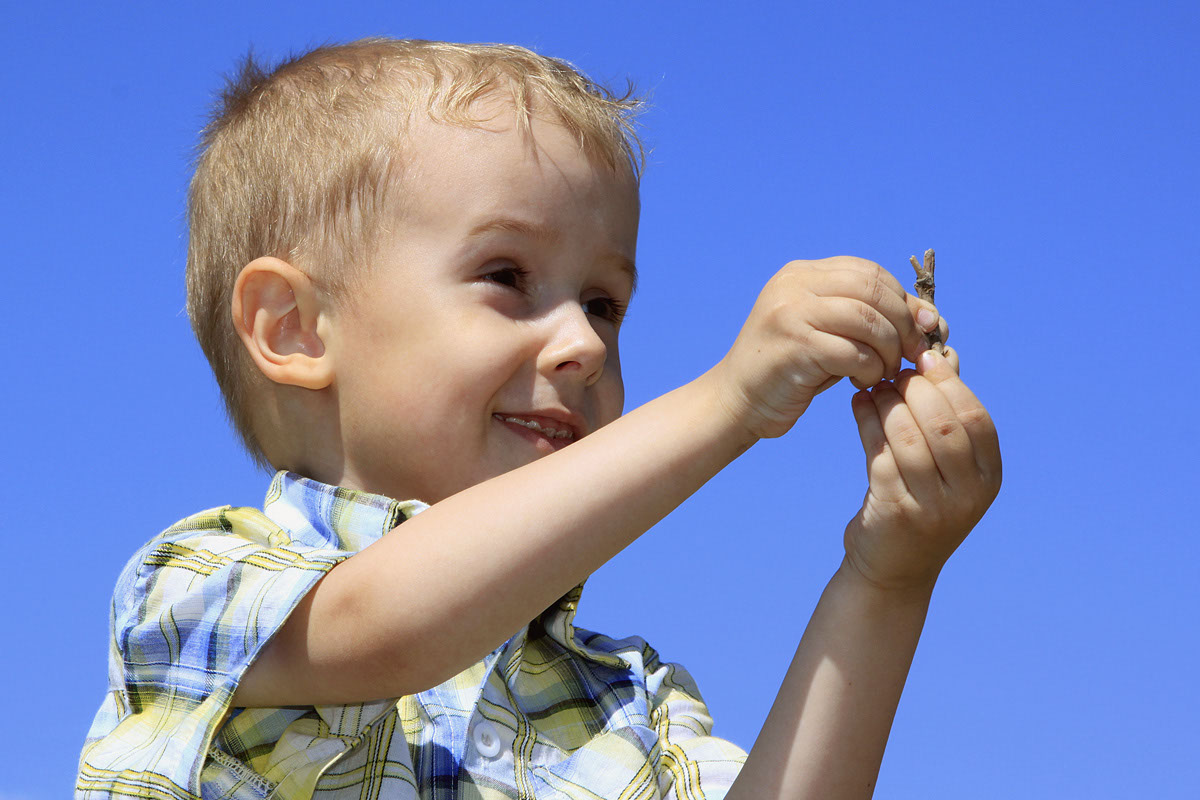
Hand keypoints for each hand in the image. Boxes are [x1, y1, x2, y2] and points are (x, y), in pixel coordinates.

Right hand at [712, 257, 945, 439]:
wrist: (737, 402)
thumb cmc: (791, 370)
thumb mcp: (830, 334)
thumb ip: (870, 319)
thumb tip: (933, 318)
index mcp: (802, 273)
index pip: (869, 272)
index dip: (903, 300)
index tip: (921, 330)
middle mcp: (794, 284)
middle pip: (872, 290)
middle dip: (903, 324)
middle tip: (912, 355)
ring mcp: (790, 312)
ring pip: (867, 320)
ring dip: (888, 350)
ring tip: (885, 372)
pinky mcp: (794, 345)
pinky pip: (854, 353)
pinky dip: (870, 370)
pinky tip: (862, 383)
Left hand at [843, 349, 1001, 592]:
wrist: (892, 569)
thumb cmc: (919, 503)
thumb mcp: (945, 466)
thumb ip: (946, 416)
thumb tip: (942, 355)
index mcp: (988, 478)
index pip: (976, 419)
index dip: (951, 384)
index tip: (924, 359)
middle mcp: (968, 495)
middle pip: (944, 425)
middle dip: (916, 390)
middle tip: (893, 372)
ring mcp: (933, 508)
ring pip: (910, 438)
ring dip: (888, 403)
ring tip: (873, 386)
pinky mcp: (896, 512)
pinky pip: (880, 454)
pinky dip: (868, 423)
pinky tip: (859, 406)